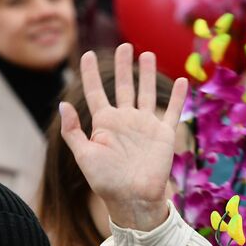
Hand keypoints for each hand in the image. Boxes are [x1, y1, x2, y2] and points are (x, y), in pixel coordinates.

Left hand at [59, 44, 187, 230]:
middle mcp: (125, 120)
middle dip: (122, 66)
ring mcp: (145, 125)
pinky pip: (172, 111)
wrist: (132, 199)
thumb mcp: (84, 156)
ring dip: (147, 74)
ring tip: (147, 54)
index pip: (95, 92)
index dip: (90, 74)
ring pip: (146, 92)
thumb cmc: (106, 181)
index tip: (86, 54)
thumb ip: (73, 131)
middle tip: (123, 45)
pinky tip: (182, 81)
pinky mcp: (163, 134)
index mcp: (104, 123)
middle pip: (123, 86)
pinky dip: (178, 97)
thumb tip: (63, 103)